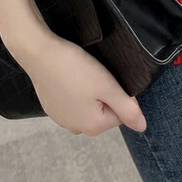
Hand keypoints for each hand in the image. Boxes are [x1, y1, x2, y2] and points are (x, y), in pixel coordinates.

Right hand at [5, 31, 148, 135]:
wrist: (39, 53)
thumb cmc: (74, 68)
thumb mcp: (107, 86)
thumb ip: (127, 108)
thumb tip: (142, 127)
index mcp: (93, 126)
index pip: (120, 113)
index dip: (117, 91)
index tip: (106, 77)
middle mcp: (76, 128)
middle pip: (104, 110)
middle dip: (102, 91)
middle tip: (94, 73)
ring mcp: (61, 118)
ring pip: (88, 103)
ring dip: (88, 89)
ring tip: (81, 72)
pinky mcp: (51, 106)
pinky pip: (72, 99)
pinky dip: (74, 88)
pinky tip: (69, 74)